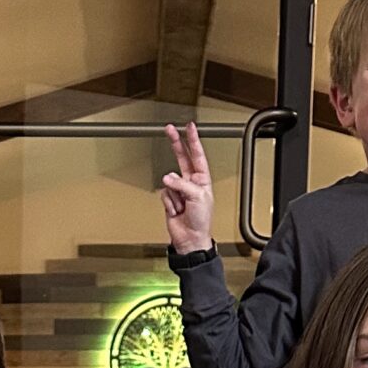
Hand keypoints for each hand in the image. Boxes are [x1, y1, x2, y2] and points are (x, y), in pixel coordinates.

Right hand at [160, 121, 215, 255]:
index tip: (189, 127)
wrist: (191, 239)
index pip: (197, 155)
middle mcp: (191, 182)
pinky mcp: (170, 199)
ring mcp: (180, 190)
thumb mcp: (197, 197)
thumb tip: (168, 178)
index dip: (193, 140)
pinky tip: (176, 210)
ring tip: (181, 206)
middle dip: (176, 143)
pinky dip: (169, 203)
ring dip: (175, 195)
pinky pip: (165, 194)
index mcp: (203, 179)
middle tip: (170, 129)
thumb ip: (182, 184)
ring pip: (170, 181)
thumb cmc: (201, 221)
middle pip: (182, 157)